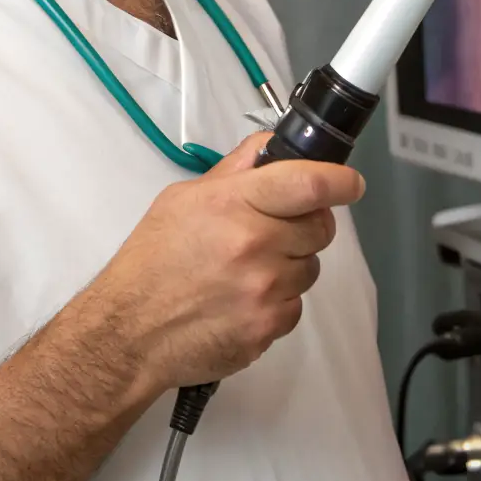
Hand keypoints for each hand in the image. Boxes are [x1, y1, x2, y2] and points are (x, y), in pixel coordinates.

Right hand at [91, 134, 365, 390]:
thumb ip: (235, 170)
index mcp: (234, 204)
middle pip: (320, 226)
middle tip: (275, 229)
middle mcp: (255, 245)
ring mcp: (265, 290)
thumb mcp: (184, 198)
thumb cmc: (152, 261)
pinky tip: (242, 298)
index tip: (350, 183)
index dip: (340, 180)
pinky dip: (277, 301)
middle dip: (307, 223)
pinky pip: (294, 306)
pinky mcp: (267, 328)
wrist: (130, 332)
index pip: (309, 183)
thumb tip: (272, 148)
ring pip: (309, 267)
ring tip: (246, 269)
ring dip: (289, 265)